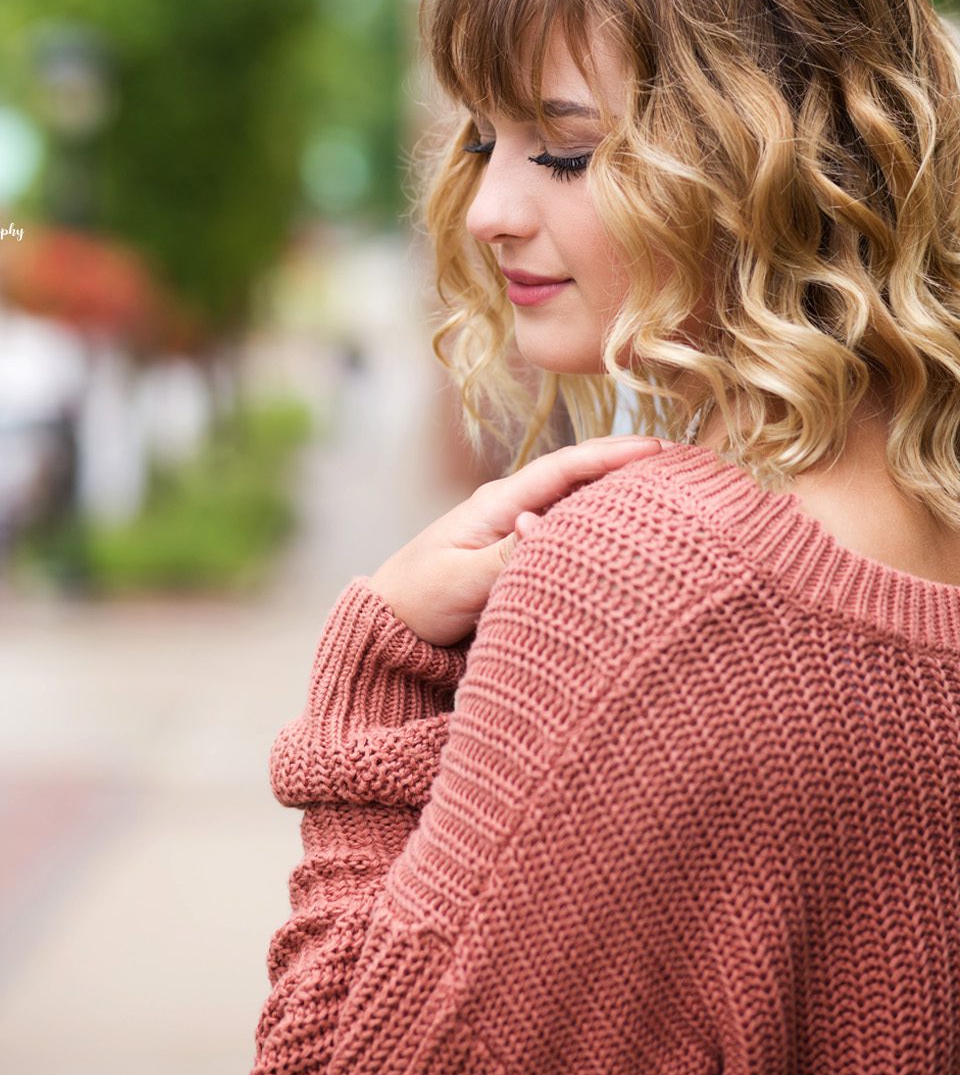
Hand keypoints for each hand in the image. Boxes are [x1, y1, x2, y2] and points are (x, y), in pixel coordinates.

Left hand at [370, 435, 673, 646]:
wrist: (388, 625)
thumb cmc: (418, 600)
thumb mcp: (460, 581)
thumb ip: (504, 557)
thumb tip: (545, 524)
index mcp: (496, 504)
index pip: (563, 468)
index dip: (611, 456)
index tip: (658, 449)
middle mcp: (510, 509)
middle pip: (578, 478)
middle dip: (628, 465)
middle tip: (687, 462)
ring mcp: (515, 531)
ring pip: (577, 504)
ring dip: (620, 495)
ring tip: (675, 489)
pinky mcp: (519, 556)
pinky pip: (568, 532)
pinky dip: (602, 525)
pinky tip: (634, 531)